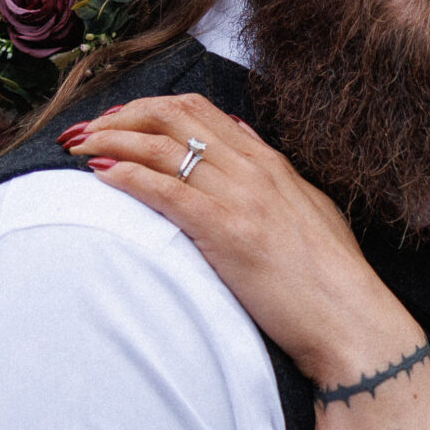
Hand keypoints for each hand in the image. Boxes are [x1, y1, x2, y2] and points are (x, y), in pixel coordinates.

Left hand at [70, 95, 412, 380]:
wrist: (353, 321)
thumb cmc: (333, 281)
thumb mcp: (310, 211)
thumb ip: (274, 175)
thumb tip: (240, 138)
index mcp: (270, 164)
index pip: (199, 111)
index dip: (149, 108)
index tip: (119, 118)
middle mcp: (252, 169)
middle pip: (172, 115)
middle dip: (120, 115)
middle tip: (85, 129)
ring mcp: (239, 197)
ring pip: (160, 146)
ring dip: (110, 140)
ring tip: (76, 148)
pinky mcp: (225, 232)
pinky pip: (164, 190)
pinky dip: (127, 176)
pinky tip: (100, 176)